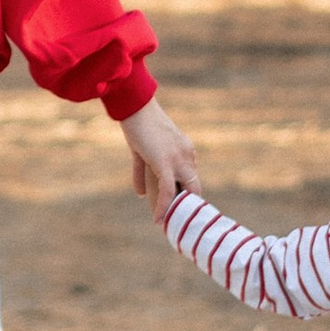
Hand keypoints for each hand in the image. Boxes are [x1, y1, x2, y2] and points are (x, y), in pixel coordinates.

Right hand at [118, 94, 198, 215]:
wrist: (135, 106)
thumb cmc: (137, 123)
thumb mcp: (141, 150)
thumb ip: (142, 172)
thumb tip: (139, 193)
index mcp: (186, 151)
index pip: (191, 179)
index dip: (186, 195)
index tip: (180, 210)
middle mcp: (187, 155)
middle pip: (194, 188)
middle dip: (187, 206)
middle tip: (178, 221)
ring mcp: (179, 159)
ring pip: (185, 192)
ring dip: (177, 210)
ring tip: (169, 225)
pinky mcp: (165, 163)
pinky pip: (168, 190)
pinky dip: (163, 206)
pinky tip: (157, 219)